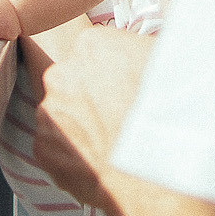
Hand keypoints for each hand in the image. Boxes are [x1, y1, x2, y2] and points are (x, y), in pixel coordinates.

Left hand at [25, 26, 154, 210]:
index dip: (117, 71)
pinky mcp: (43, 148)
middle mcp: (61, 73)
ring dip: (84, 126)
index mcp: (91, 45)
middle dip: (95, 96)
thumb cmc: (171, 114)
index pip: (98, 51)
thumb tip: (147, 55)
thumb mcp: (169, 62)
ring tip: (115, 143)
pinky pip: (58, 148)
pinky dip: (76, 155)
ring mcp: (49, 112)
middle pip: (76, 80)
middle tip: (123, 116)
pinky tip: (103, 161)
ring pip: (65, 114)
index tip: (130, 87)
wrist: (162, 170)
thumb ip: (145, 53)